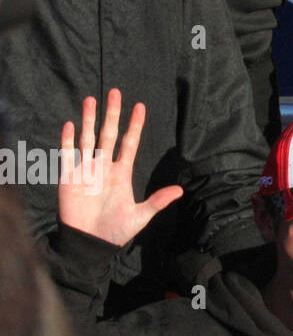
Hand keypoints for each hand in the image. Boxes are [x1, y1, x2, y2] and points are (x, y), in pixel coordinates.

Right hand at [58, 89, 182, 246]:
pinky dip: (68, 140)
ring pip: (87, 138)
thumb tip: (181, 191)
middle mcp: (104, 166)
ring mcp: (85, 170)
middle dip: (112, 113)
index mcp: (121, 172)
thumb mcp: (140, 215)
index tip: (140, 106)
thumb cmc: (115, 230)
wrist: (90, 244)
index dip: (135, 125)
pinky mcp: (68, 178)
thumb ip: (157, 201)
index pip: (129, 143)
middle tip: (115, 91)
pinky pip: (67, 155)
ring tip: (91, 99)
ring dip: (89, 119)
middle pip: (108, 134)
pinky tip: (70, 124)